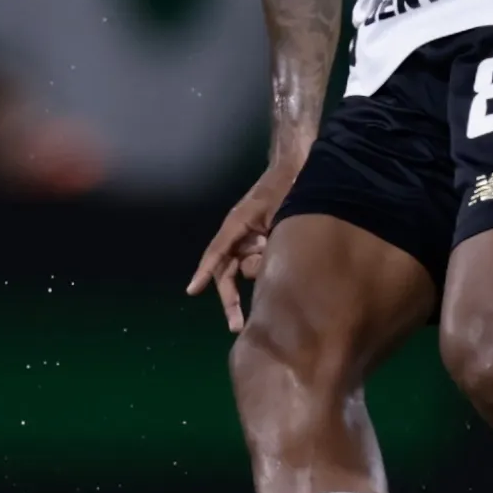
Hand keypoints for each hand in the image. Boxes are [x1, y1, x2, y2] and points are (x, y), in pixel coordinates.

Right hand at [186, 163, 298, 332]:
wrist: (300, 167)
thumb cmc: (288, 186)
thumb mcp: (280, 214)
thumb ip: (267, 244)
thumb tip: (255, 269)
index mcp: (238, 224)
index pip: (217, 252)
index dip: (205, 272)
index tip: (192, 290)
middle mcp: (240, 234)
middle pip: (228, 271)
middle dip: (231, 299)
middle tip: (236, 325)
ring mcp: (250, 238)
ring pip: (246, 268)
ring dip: (261, 271)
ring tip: (280, 251)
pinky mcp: (261, 242)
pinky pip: (256, 263)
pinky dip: (263, 269)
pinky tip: (274, 271)